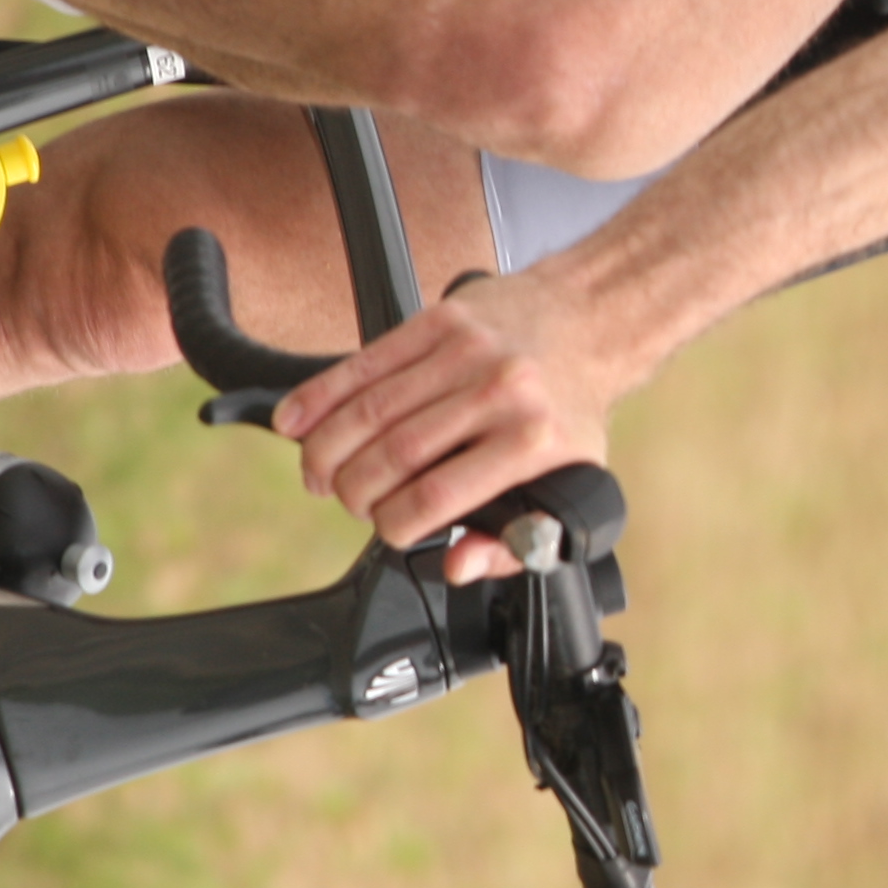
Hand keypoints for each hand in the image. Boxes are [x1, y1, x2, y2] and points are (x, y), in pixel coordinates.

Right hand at [272, 271, 625, 578]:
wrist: (592, 321)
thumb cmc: (569, 411)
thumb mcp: (569, 485)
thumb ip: (516, 541)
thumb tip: (458, 567)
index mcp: (530, 442)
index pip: (435, 497)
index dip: (394, 524)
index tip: (387, 530)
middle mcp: (498, 393)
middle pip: (394, 454)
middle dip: (354, 491)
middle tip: (349, 503)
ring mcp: (465, 352)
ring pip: (369, 410)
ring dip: (327, 451)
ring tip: (320, 476)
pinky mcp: (438, 321)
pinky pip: (364, 363)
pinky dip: (319, 397)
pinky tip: (294, 424)